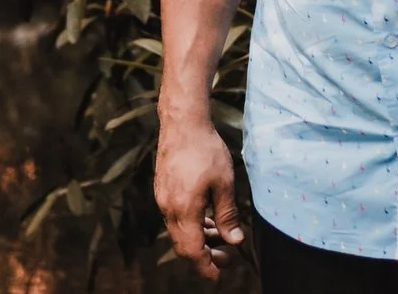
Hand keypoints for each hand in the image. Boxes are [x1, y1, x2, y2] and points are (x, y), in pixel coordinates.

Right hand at [155, 112, 245, 279]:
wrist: (182, 122)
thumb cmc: (205, 150)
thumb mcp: (224, 184)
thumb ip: (227, 216)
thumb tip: (234, 242)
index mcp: (184, 210)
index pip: (192, 251)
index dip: (206, 267)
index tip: (219, 276)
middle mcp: (168, 208)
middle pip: (183, 246)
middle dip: (204, 256)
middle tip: (226, 257)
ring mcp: (163, 199)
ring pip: (179, 231)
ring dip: (199, 239)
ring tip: (220, 235)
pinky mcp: (163, 190)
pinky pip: (176, 217)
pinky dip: (191, 224)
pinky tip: (207, 217)